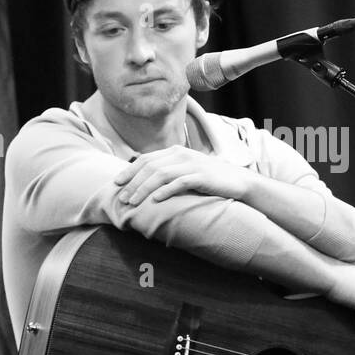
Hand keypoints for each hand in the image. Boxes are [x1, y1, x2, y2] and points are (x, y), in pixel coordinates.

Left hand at [114, 147, 251, 205]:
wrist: (238, 182)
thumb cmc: (208, 179)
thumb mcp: (184, 171)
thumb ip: (166, 172)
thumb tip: (143, 182)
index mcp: (175, 152)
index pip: (145, 159)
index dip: (129, 171)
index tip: (116, 183)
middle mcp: (181, 155)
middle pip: (149, 167)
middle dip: (132, 182)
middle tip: (121, 198)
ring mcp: (192, 164)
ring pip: (160, 174)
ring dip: (143, 188)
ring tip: (132, 202)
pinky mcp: (202, 176)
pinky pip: (179, 182)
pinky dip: (166, 190)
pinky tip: (155, 200)